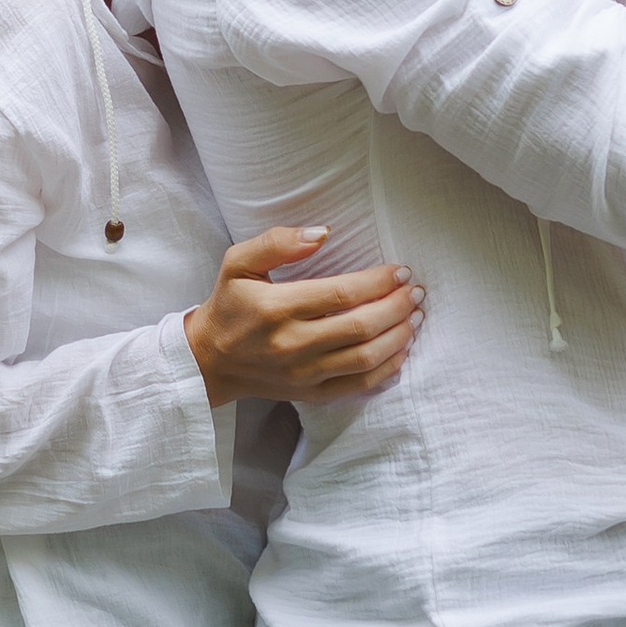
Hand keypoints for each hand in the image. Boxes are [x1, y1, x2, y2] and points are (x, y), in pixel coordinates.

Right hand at [184, 226, 422, 406]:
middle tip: (416, 292)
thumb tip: (322, 232)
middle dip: (397, 307)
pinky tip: (402, 350)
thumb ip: (277, 242)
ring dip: (399, 337)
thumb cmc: (229, 305)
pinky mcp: (311, 393)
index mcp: (276, 308)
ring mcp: (303, 374)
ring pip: (365, 358)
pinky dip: (387, 370)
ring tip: (416, 317)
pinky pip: (358, 386)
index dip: (378, 282)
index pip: (341, 294)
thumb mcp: (238, 262)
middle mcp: (292, 344)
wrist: (209, 360)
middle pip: (360, 327)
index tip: (401, 270)